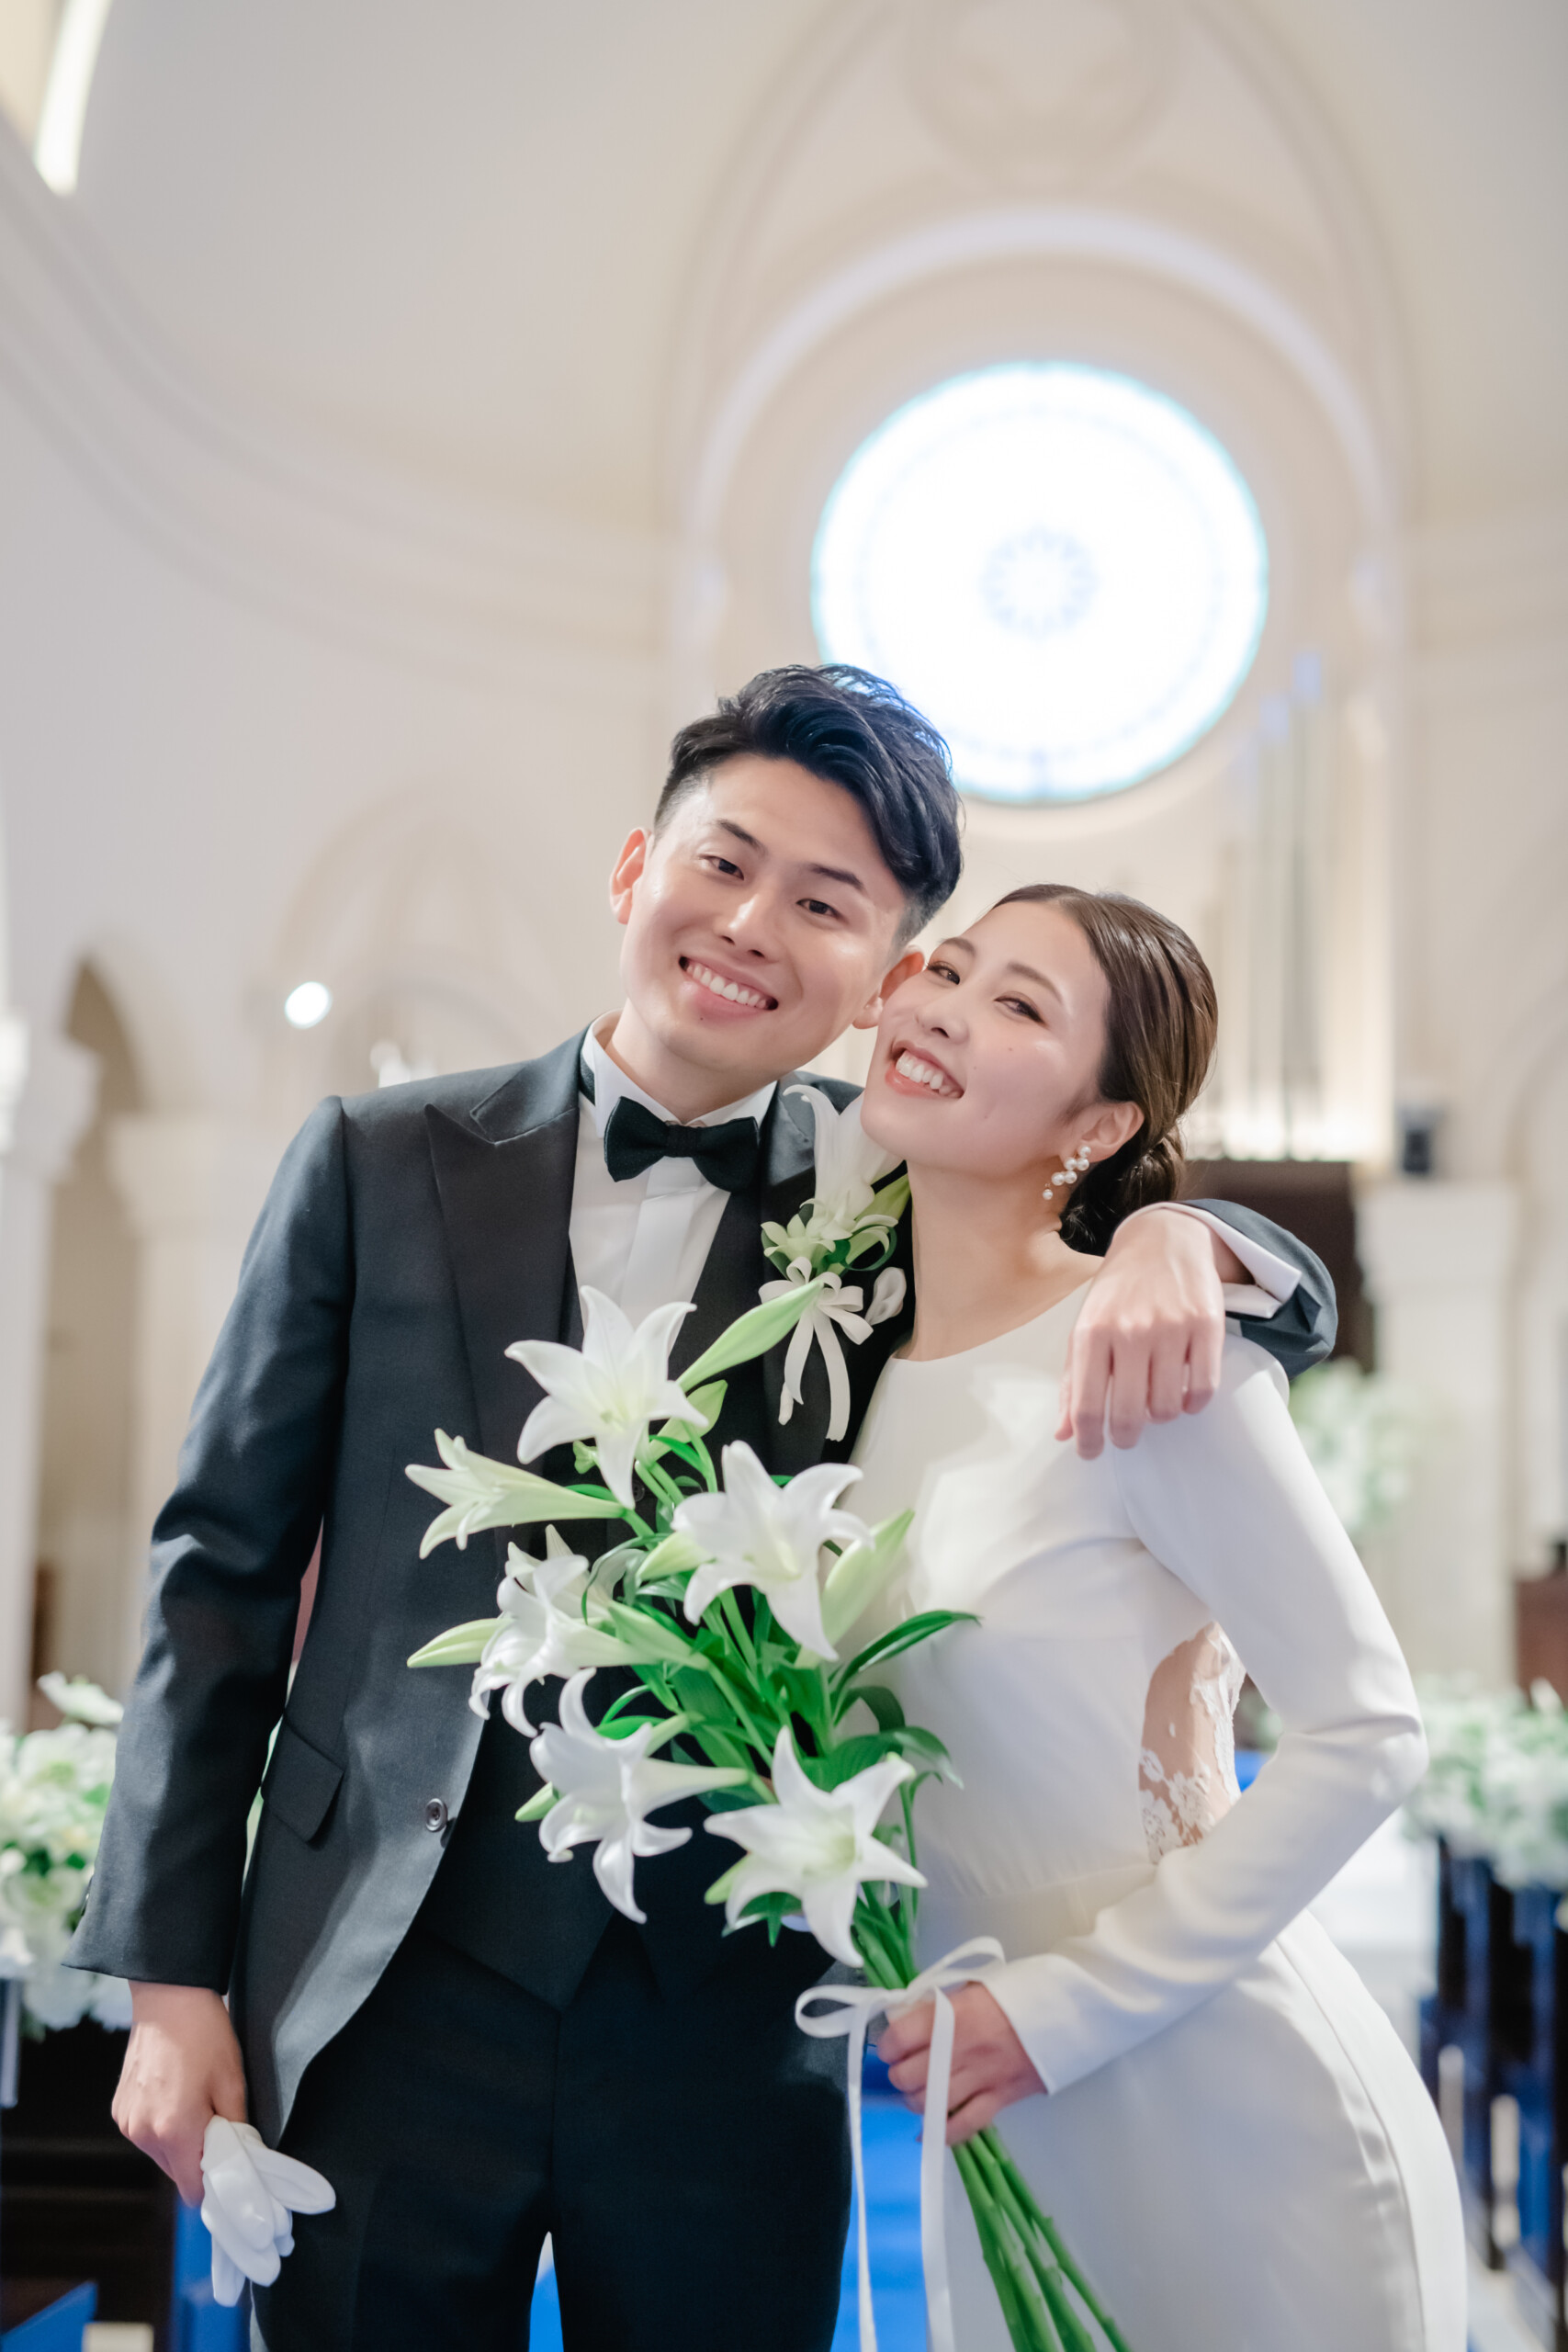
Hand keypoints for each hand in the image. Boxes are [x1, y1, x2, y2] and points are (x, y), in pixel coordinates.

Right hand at [113, 1982, 246, 2203]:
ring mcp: (128, 2122)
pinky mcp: (120, 2110)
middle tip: (218, 2127)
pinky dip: (162, 2127)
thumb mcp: (233, 2082)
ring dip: (180, 2143)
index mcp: (175, 2130)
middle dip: (198, 2160)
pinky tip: (175, 2096)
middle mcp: (144, 2133)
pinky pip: (146, 2134)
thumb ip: (235, 2130)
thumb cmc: (204, 2034)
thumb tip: (241, 2160)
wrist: (168, 1998)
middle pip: (177, 2173)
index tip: (230, 2175)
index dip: (214, 2186)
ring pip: (161, 2155)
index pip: (193, 2189)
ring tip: (196, 2104)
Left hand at [877, 1984, 1043, 2144]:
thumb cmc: (1018, 1992)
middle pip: (908, 2076)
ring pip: (929, 2102)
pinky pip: (964, 2125)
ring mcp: (981, 2077)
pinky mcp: (1000, 2099)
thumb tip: (908, 2019)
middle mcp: (960, 2049)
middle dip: (899, 2075)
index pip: (899, 2038)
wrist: (1065, 2010)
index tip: (890, 2046)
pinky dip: (942, 2133)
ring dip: (916, 2100)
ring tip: (919, 2092)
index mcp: (951, 2015)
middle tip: (904, 2068)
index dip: (887, 2045)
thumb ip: (941, 2005)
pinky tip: (927, 2134)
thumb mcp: (973, 1986)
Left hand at [1058, 1207, 1234, 1457]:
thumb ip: (1072, 1380)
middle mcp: (1129, 1331)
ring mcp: (1170, 1328)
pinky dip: (1192, 1403)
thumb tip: (1064, 1433)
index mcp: (1092, 1332)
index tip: (1091, 1453)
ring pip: (1166, 1408)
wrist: (1162, 1239)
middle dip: (1124, 1436)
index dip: (1088, 1440)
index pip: (1086, 1405)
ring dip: (1160, 1416)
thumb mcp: (1085, 1325)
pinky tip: (1183, 1394)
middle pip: (1127, 1414)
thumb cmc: (1119, 1290)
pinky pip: (1202, 1389)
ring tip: (1154, 1402)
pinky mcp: (1206, 1326)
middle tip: (1125, 1435)